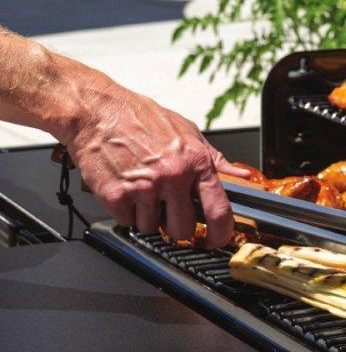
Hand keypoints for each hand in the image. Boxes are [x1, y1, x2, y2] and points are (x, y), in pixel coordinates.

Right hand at [64, 83, 249, 247]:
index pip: (219, 210)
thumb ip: (215, 159)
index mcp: (196, 161)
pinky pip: (128, 221)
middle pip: (184, 229)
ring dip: (148, 216)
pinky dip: (126, 211)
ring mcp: (144, 187)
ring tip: (142, 189)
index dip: (221, 233)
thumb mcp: (188, 132)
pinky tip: (125, 189)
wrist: (96, 112)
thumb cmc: (141, 118)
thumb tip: (242, 176)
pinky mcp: (116, 196)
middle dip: (176, 226)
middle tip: (167, 209)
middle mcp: (173, 176)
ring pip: (153, 228)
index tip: (218, 240)